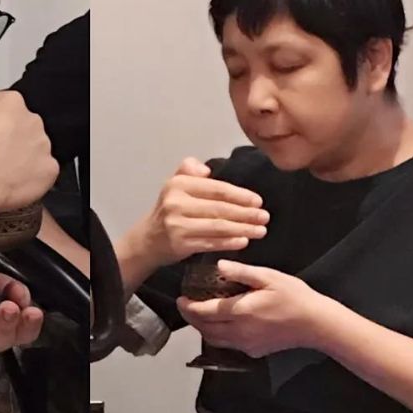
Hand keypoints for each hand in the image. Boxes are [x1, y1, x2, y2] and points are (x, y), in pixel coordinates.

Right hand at [0, 79, 58, 211]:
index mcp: (12, 101)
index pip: (8, 107)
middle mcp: (32, 120)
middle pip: (24, 127)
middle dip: (11, 138)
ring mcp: (42, 146)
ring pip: (35, 149)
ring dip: (22, 157)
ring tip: (0, 170)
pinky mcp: (48, 170)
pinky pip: (43, 172)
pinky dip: (31, 178)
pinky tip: (12, 181)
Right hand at [135, 157, 269, 268]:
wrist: (148, 239)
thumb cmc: (169, 210)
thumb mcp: (176, 184)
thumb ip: (190, 169)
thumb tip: (207, 170)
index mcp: (179, 184)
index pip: (216, 189)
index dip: (240, 195)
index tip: (258, 201)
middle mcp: (177, 203)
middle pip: (220, 208)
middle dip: (246, 214)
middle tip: (265, 217)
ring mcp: (178, 225)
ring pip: (218, 226)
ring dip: (243, 229)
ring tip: (260, 230)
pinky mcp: (180, 244)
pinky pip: (210, 243)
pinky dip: (229, 243)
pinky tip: (243, 241)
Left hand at [177, 260, 329, 356]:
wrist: (315, 324)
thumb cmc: (295, 297)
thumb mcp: (269, 277)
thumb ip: (242, 272)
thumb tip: (220, 265)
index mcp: (240, 311)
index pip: (204, 312)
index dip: (188, 306)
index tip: (181, 298)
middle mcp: (238, 332)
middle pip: (204, 328)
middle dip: (191, 318)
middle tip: (186, 305)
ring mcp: (245, 344)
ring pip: (213, 340)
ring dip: (203, 328)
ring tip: (200, 315)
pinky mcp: (252, 351)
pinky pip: (228, 345)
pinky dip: (218, 335)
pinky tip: (222, 324)